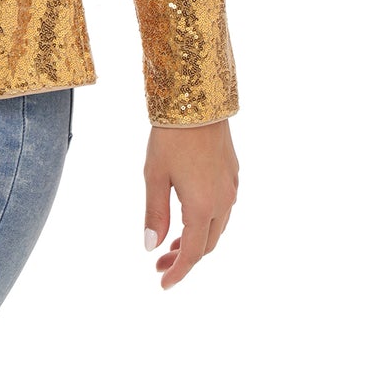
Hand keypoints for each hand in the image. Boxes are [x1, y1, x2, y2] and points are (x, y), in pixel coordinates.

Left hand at [143, 119, 238, 288]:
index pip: (193, 253)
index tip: (162, 283)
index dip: (179, 272)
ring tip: (171, 244)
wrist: (198, 100)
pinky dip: (206, 222)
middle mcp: (223, 202)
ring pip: (217, 228)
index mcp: (202, 207)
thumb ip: (155, 214)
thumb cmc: (170, 136)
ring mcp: (231, 188)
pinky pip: (223, 209)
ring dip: (196, 240)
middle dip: (184, 258)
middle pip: (207, 244)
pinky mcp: (232, 175)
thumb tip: (151, 247)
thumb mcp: (154, 176)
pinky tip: (188, 215)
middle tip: (159, 263)